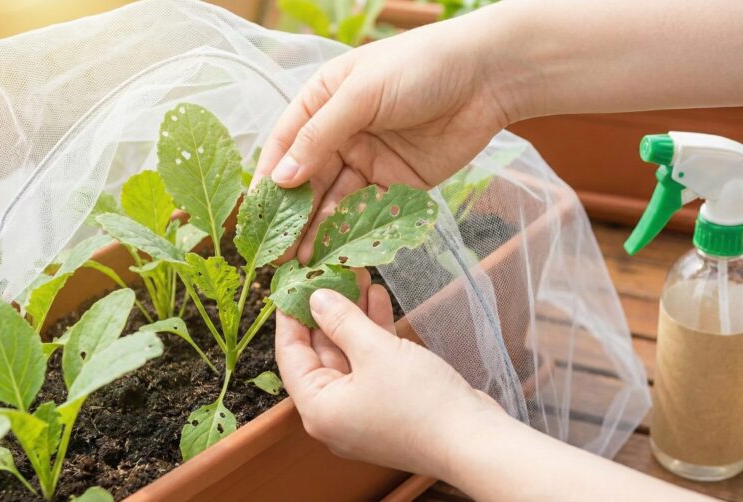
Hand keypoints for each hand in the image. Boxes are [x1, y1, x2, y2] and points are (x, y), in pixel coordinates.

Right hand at [254, 13, 514, 262]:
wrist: (486, 78)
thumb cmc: (419, 67)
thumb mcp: (361, 95)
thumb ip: (320, 136)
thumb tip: (281, 178)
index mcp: (321, 103)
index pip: (284, 145)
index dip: (267, 181)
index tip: (256, 218)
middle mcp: (340, 134)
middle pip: (308, 181)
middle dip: (293, 216)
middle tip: (278, 253)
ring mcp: (368, 161)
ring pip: (336, 202)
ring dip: (320, 231)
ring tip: (306, 262)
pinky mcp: (397, 184)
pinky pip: (369, 212)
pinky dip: (355, 233)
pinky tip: (341, 253)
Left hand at [275, 269, 503, 474]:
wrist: (473, 440)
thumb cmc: (419, 403)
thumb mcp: (374, 351)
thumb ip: (342, 321)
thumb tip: (315, 298)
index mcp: (318, 409)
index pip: (290, 355)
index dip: (290, 317)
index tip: (293, 284)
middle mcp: (336, 414)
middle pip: (321, 353)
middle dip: (330, 311)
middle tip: (333, 273)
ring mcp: (364, 410)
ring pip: (350, 355)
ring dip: (355, 318)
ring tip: (360, 278)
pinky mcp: (390, 404)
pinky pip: (373, 364)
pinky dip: (375, 335)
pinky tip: (379, 301)